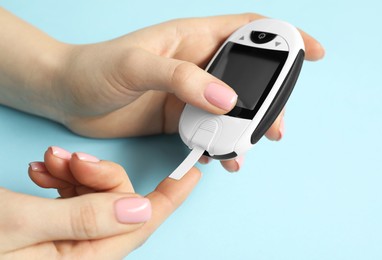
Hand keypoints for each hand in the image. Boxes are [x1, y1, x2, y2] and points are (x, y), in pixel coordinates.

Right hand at [0, 146, 200, 258]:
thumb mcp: (20, 225)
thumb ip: (83, 219)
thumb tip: (138, 210)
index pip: (139, 227)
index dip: (169, 199)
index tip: (191, 174)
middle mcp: (77, 253)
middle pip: (118, 206)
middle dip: (100, 174)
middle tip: (67, 158)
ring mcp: (64, 238)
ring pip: (96, 196)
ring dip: (77, 172)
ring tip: (48, 162)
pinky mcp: (51, 223)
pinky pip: (74, 195)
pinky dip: (64, 176)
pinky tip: (44, 168)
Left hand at [53, 13, 323, 170]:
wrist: (65, 96)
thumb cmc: (94, 69)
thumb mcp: (136, 65)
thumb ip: (181, 78)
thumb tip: (228, 100)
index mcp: (192, 38)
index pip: (248, 30)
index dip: (283, 38)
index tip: (312, 53)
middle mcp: (196, 64)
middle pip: (248, 77)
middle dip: (269, 100)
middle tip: (275, 125)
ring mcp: (188, 93)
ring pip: (231, 108)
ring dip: (245, 127)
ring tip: (250, 147)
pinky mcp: (176, 117)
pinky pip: (208, 129)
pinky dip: (219, 142)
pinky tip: (220, 155)